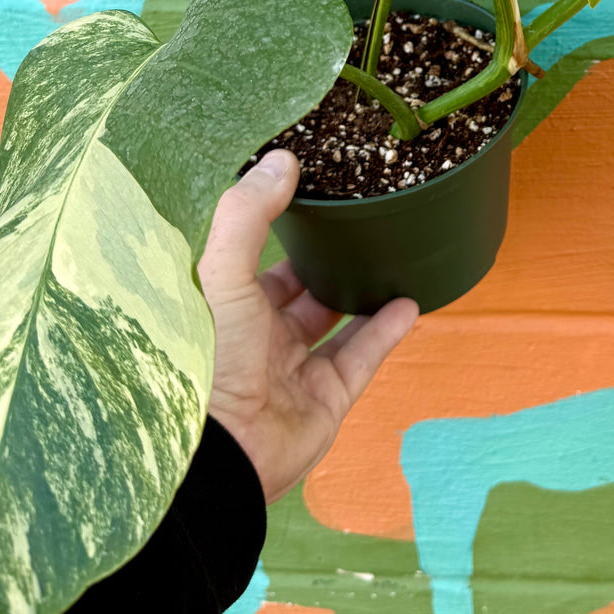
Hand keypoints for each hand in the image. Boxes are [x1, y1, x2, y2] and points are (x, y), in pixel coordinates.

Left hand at [198, 148, 417, 501]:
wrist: (221, 454)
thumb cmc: (205, 360)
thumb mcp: (221, 274)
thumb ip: (249, 215)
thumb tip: (282, 159)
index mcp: (224, 309)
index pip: (255, 263)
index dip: (280, 232)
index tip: (311, 197)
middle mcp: (257, 339)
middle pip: (297, 291)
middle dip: (323, 262)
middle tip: (356, 225)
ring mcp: (293, 371)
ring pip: (334, 323)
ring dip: (360, 293)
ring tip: (389, 258)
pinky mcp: (325, 401)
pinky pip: (362, 358)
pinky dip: (387, 331)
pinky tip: (408, 301)